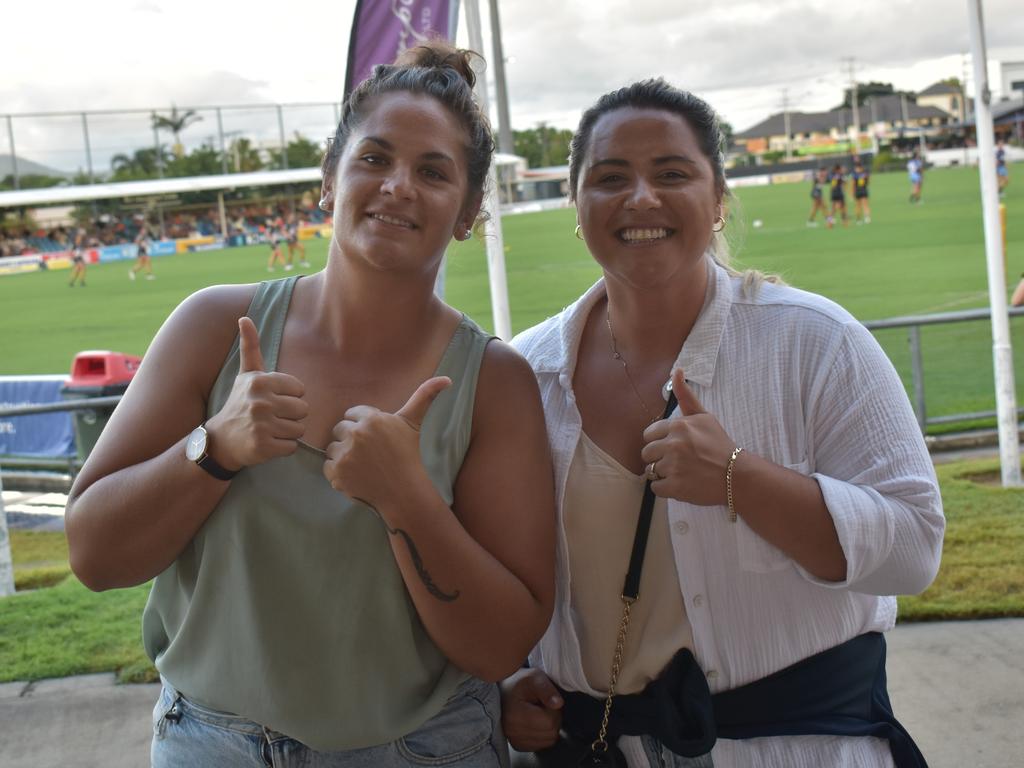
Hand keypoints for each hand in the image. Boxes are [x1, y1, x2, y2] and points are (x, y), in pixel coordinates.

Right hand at [204, 317, 307, 469]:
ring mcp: (261, 426)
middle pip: (303, 410)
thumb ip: (250, 347)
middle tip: (271, 418)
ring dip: (288, 432)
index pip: (301, 390)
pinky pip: (292, 447)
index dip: (290, 397)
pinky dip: (283, 448)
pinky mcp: (263, 447)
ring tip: (269, 429)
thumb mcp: (246, 374)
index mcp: (260, 381)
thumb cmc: (240, 403)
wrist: (221, 440)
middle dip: (291, 416)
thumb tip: (244, 318)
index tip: (272, 400)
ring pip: (300, 429)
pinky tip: (267, 442)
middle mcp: (260, 402)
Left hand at [322, 376, 450, 507]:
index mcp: (371, 418)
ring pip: (332, 448)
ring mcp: (345, 454)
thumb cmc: (408, 454)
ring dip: (343, 455)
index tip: (375, 439)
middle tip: (369, 453)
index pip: (351, 414)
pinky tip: (355, 475)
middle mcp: (356, 433)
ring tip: (362, 464)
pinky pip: (327, 467)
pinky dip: (338, 473)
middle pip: (339, 429)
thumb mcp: (413, 422)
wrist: (404, 491)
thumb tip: (447, 378)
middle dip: (350, 439)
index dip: (362, 426)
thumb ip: (425, 396)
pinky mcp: (336, 473)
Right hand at [500, 668, 563, 751]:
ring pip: (549, 740)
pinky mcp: (519, 745)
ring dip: (549, 726)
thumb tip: (558, 704)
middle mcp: (512, 732)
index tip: (545, 700)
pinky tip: (535, 721)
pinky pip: (542, 744)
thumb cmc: (518, 682)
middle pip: (551, 732)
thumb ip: (547, 689)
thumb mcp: (534, 677)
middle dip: (553, 718)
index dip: (554, 709)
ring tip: (539, 712)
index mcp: (515, 715)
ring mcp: (515, 740)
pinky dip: (543, 733)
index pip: (550, 722)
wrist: (504, 690)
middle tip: (542, 705)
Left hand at [640, 368, 735, 504]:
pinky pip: (656, 488)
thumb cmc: (720, 445)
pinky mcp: (675, 487)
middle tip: (678, 462)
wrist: (737, 475)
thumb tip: (676, 371)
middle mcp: (673, 444)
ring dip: (664, 474)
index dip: (660, 443)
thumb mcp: (704, 417)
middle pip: (646, 454)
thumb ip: (685, 396)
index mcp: (678, 426)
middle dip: (659, 458)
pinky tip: (681, 484)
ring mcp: (673, 466)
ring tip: (683, 473)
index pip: (649, 435)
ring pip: (651, 471)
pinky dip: (666, 489)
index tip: (675, 448)